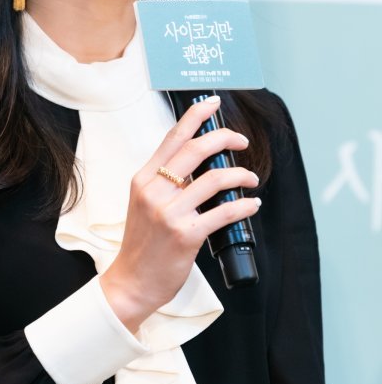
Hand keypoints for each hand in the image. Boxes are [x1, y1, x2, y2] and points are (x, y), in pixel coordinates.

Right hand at [99, 95, 260, 332]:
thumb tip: (197, 162)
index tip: (212, 103)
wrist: (132, 281)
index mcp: (143, 178)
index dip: (195, 116)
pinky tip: (252, 204)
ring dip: (240, 175)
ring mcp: (170, 212)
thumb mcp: (143, 202)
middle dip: (225, 139)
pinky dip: (244, 205)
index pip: (172, 137)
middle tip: (242, 142)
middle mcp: (155, 190)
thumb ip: (164, 181)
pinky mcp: (186, 234)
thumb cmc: (142, 243)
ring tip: (250, 179)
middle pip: (196, 150)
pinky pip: (224, 213)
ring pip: (215, 179)